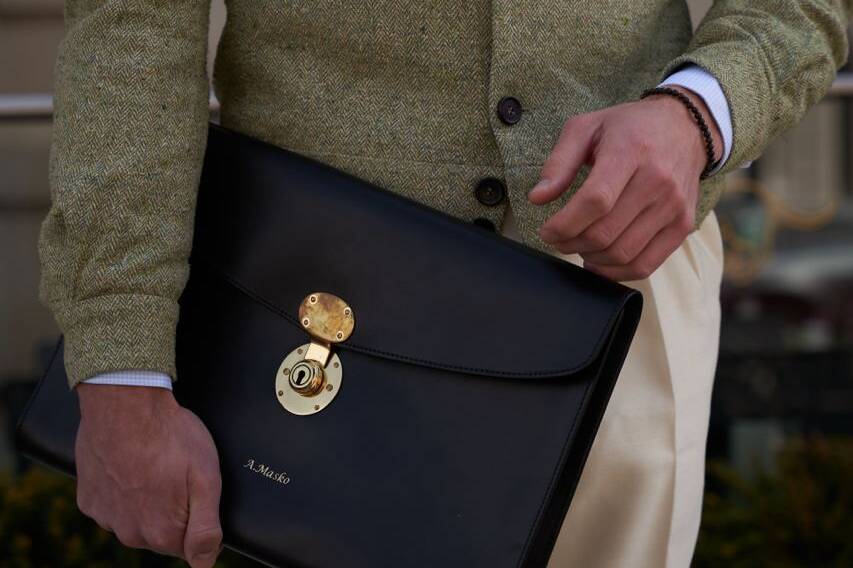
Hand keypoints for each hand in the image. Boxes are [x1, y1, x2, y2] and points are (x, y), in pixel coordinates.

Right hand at [75, 384, 222, 566]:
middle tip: (177, 472)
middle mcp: (130, 534)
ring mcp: (106, 517)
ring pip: (137, 519)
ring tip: (155, 465)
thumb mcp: (206, 479)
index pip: (188, 545)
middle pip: (162, 533)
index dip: (198, 517)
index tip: (196, 490)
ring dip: (148, 499)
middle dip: (173, 509)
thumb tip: (205, 563)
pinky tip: (132, 464)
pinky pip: (114, 504)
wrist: (124, 405)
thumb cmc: (170, 437)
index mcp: (162, 534)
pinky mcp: (89, 499)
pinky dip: (123, 489)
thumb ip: (206, 529)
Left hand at [529, 86, 722, 281]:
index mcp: (630, 152)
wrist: (685, 127)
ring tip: (578, 245)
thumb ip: (559, 162)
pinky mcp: (682, 226)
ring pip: (622, 253)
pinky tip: (599, 262)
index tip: (547, 230)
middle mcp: (657, 181)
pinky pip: (645, 265)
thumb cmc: (630, 128)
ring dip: (590, 258)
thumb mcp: (587, 127)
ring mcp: (674, 206)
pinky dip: (616, 272)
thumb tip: (537, 198)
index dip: (564, 224)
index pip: (595, 201)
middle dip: (571, 243)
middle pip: (605, 233)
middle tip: (558, 239)